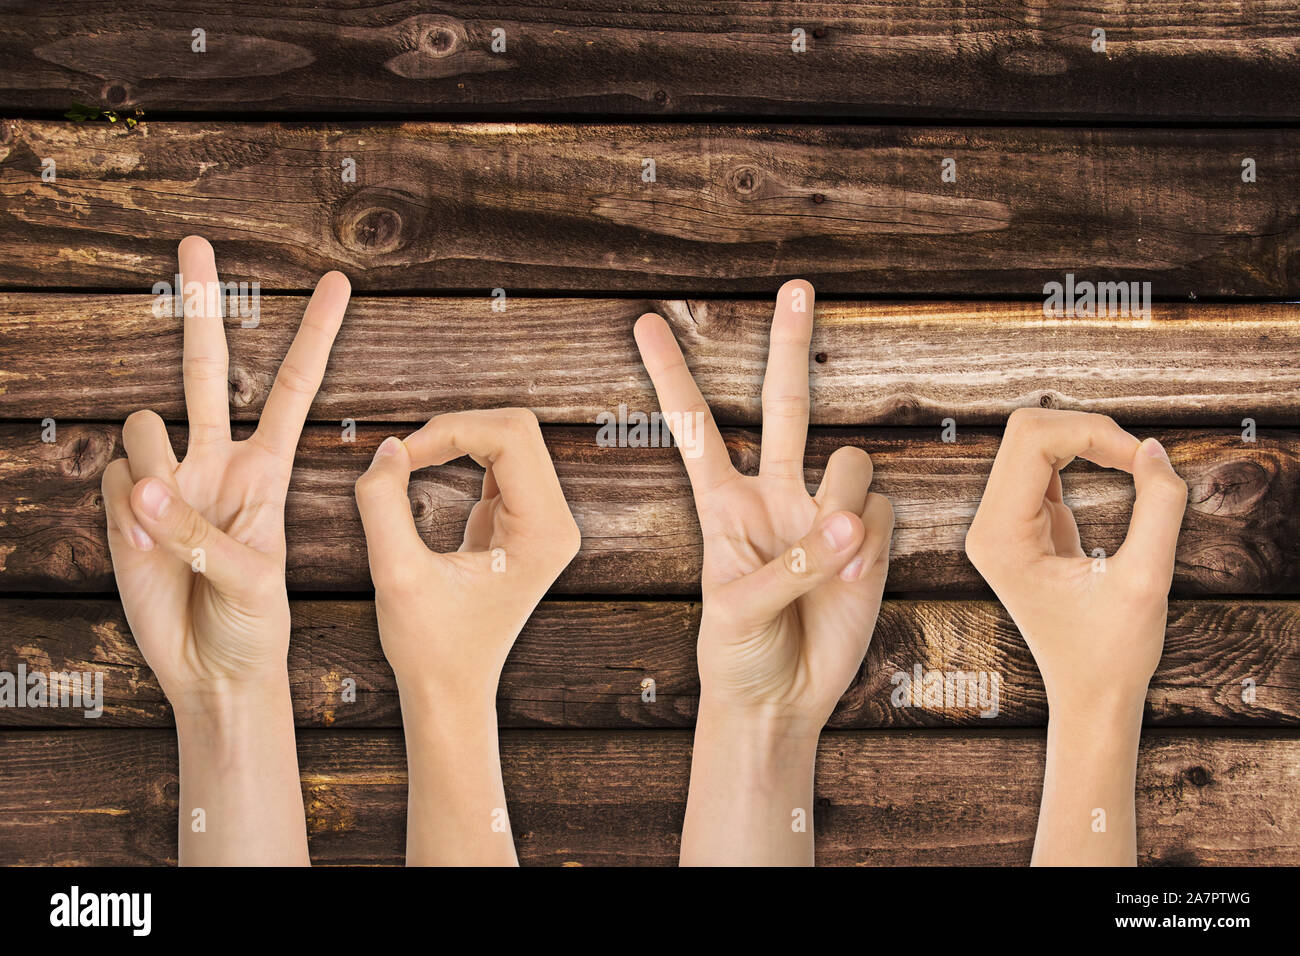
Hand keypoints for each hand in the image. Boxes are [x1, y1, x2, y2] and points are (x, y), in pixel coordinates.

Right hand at [101, 235, 350, 864]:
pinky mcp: (126, 506)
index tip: (338, 283)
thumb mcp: (253, 581)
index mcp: (267, 469)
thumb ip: (202, 533)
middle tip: (195, 241)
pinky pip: (114, 482)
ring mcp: (169, 480)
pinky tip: (148, 549)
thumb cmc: (255, 624)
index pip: (292, 388)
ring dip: (154, 472)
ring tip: (174, 532)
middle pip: (207, 368)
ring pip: (143, 427)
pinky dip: (126, 515)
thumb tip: (145, 487)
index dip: (313, 336)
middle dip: (202, 305)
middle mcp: (217, 460)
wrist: (213, 669)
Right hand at [353, 408, 579, 864]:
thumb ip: (383, 504)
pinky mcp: (524, 522)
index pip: (510, 437)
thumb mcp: (395, 576)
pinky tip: (423, 472)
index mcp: (544, 533)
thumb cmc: (429, 646)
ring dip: (456, 439)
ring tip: (409, 464)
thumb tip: (388, 447)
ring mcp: (545, 521)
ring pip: (508, 439)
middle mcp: (557, 523)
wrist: (452, 691)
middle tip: (402, 456)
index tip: (400, 457)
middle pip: (516, 429)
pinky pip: (498, 461)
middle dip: (455, 428)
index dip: (450, 430)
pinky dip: (459, 454)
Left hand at [635, 279, 892, 864]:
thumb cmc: (736, 654)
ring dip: (846, 504)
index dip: (673, 375)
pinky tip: (853, 582)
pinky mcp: (871, 542)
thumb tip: (852, 521)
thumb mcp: (736, 610)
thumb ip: (792, 562)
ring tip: (833, 561)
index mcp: (723, 503)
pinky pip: (885, 514)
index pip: (697, 426)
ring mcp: (826, 514)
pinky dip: (873, 546)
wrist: (781, 701)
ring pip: (853, 462)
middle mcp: (776, 494)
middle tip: (796, 286)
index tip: (645, 322)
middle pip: (788, 403)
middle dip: (790, 345)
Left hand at [964, 408, 1187, 864]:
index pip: (1032, 440)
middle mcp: (987, 526)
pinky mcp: (1020, 524)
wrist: (1090, 695)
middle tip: (1141, 460)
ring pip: (1034, 441)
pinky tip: (1121, 472)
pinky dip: (1084, 455)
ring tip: (1135, 467)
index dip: (1093, 432)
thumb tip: (1153, 449)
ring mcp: (999, 524)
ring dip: (1088, 440)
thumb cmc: (1113, 652)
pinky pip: (1045, 464)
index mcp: (999, 537)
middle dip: (1088, 430)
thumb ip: (1158, 509)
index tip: (1142, 460)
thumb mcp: (1147, 581)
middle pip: (1027, 430)